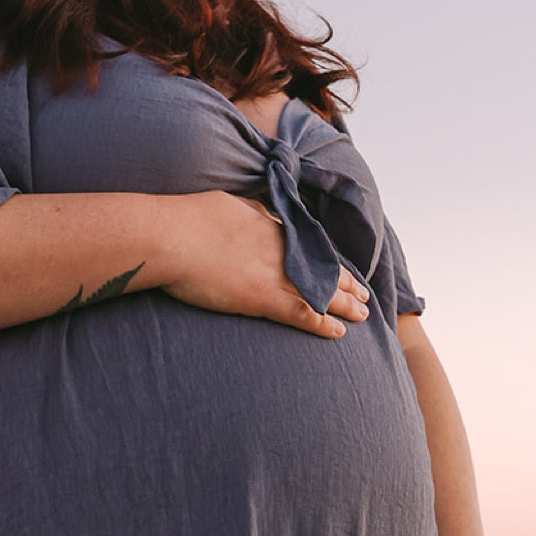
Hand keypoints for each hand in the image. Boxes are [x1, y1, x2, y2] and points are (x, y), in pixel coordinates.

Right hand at [156, 190, 369, 339]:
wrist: (171, 235)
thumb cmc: (189, 216)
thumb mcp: (229, 204)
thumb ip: (251, 211)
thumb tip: (263, 214)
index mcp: (270, 227)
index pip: (309, 246)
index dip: (328, 260)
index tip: (342, 270)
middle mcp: (279, 250)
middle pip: (323, 268)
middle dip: (346, 284)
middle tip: (364, 296)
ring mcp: (273, 274)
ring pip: (321, 291)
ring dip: (344, 305)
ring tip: (362, 315)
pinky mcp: (261, 298)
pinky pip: (302, 313)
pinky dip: (322, 323)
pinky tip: (338, 332)